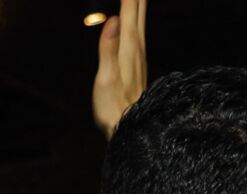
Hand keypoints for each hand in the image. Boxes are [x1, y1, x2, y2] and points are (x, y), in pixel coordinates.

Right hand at [92, 0, 147, 136]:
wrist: (132, 127)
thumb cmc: (114, 108)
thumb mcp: (106, 79)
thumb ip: (108, 48)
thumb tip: (114, 20)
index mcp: (128, 46)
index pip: (129, 10)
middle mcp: (137, 46)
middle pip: (139, 10)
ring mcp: (139, 53)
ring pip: (140, 18)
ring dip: (138, 2)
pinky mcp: (137, 60)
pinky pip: (138, 28)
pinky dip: (136, 15)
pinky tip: (135, 16)